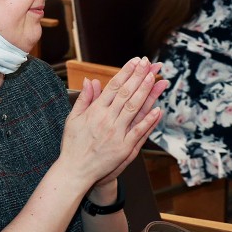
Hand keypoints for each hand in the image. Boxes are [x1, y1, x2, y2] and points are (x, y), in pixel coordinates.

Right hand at [61, 57, 168, 187]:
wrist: (75, 170)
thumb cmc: (73, 144)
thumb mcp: (73, 118)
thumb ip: (84, 98)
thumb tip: (91, 80)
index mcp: (94, 111)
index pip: (113, 87)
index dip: (126, 72)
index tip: (135, 61)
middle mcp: (106, 120)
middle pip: (126, 94)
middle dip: (139, 76)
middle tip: (149, 63)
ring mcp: (116, 133)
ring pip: (134, 108)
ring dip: (146, 92)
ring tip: (155, 78)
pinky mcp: (124, 147)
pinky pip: (139, 131)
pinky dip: (148, 120)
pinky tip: (158, 109)